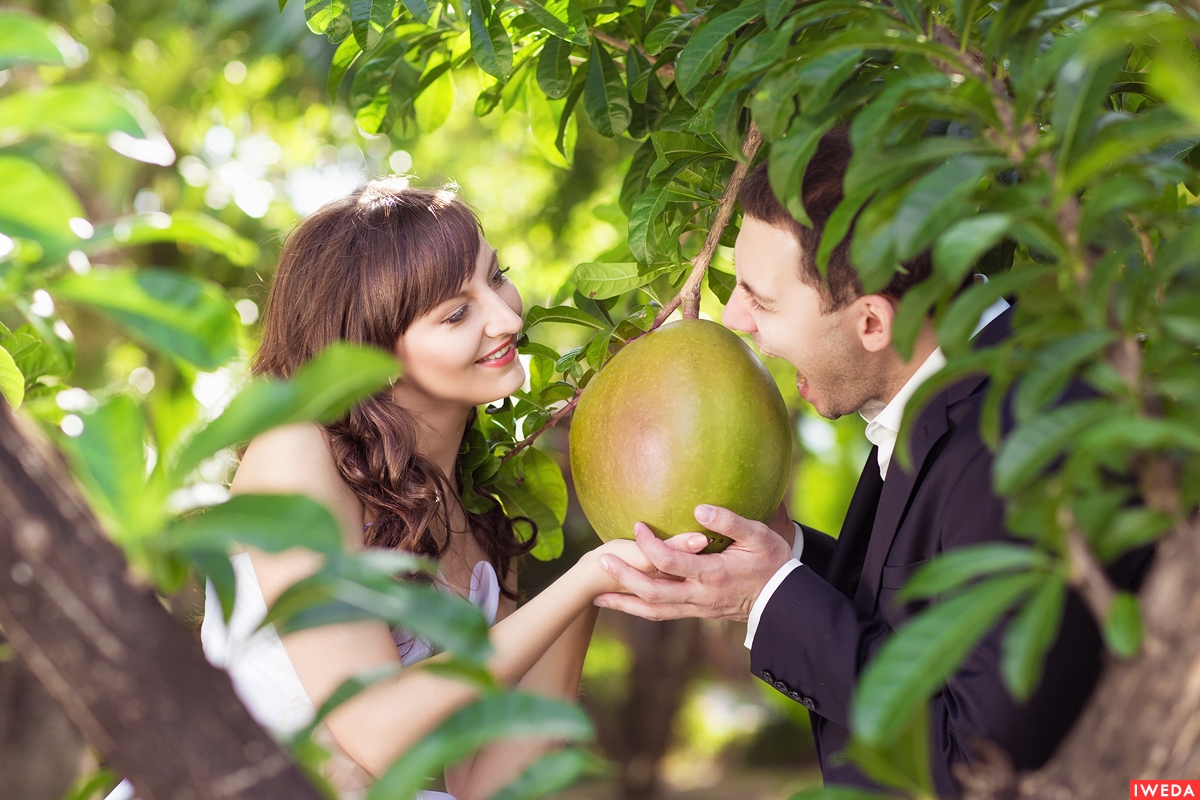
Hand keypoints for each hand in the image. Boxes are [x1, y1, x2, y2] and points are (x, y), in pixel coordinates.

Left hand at [592, 504, 793, 621]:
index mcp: (713, 574)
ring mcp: (697, 608)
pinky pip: (663, 613)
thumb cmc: (772, 561)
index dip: (649, 545)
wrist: (783, 599)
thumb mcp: (758, 536)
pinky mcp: (696, 612)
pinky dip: (640, 609)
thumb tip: (699, 508)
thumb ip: (730, 521)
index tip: (637, 525)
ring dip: (625, 602)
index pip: (671, 562)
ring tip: (597, 594)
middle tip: (601, 560)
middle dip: (624, 577)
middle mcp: (700, 596)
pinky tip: (624, 602)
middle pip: (652, 592)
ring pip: (654, 610)